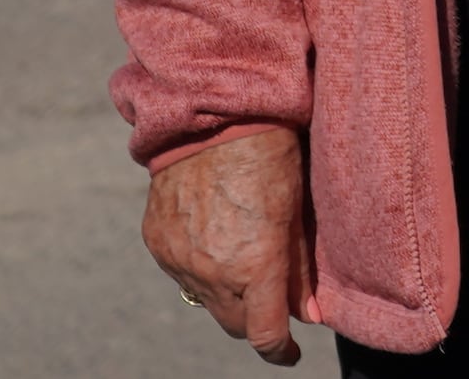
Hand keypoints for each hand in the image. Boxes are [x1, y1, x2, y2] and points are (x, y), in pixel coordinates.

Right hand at [145, 122, 314, 362]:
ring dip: (227, 295)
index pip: (266, 335)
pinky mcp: (157, 244)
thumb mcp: (297, 208)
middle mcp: (213, 273)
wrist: (210, 116)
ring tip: (244, 259)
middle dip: (256, 321)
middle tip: (273, 300)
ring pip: (206, 302)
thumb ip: (300, 268)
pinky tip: (216, 240)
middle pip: (235, 325)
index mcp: (255, 266)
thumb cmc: (270, 153)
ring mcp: (179, 261)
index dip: (280, 351)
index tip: (289, 352)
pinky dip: (201, 270)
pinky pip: (182, 274)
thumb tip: (311, 315)